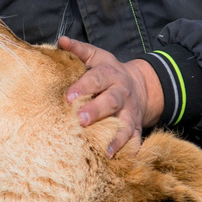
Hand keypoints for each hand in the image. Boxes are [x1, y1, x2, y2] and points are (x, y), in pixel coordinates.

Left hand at [58, 35, 163, 157]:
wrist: (140, 85)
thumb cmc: (108, 71)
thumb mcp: (97, 56)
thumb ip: (79, 50)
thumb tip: (61, 41)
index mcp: (110, 74)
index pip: (96, 79)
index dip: (82, 87)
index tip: (68, 97)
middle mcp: (121, 93)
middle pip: (110, 102)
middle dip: (96, 111)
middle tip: (80, 120)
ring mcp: (130, 112)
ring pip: (124, 124)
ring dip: (115, 137)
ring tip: (105, 150)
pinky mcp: (135, 127)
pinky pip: (134, 140)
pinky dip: (129, 151)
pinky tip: (119, 161)